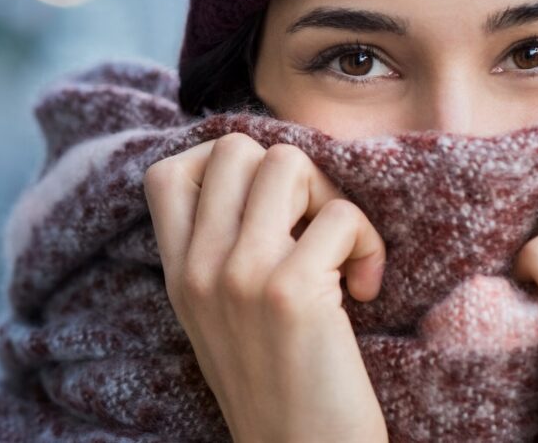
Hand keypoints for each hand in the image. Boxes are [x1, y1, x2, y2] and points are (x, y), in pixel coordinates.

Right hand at [143, 133, 388, 442]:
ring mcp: (240, 276)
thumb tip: (267, 175)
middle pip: (236, 148)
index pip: (168, 174)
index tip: (267, 208)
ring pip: (288, 163)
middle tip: (313, 228)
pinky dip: (368, 244)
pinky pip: (341, 215)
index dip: (224, 167)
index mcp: (178, 275)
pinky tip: (366, 290)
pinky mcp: (290, 292)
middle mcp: (199, 269)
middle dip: (291, 174)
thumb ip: (221, 255)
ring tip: (341, 252)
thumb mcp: (221, 319)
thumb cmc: (278, 388)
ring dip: (331, 198)